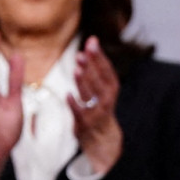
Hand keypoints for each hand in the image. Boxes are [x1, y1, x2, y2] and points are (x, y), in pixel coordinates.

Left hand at [70, 35, 123, 174]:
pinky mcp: (84, 124)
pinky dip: (75, 105)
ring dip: (84, 83)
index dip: (100, 56)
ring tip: (76, 69)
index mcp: (111, 89)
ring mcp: (96, 112)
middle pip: (100, 81)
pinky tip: (68, 96)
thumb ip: (95, 67)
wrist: (102, 138)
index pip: (107, 70)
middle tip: (82, 52)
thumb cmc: (99, 106)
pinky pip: (79, 113)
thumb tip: (91, 41)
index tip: (92, 41)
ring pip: (90, 96)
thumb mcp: (101, 87)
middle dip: (92, 67)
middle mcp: (106, 100)